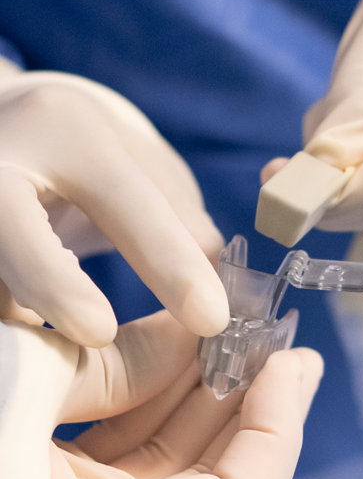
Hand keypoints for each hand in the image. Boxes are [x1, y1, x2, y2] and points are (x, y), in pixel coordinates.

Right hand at [0, 66, 228, 343]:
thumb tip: (225, 293)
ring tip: (63, 353)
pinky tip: (40, 350)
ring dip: (28, 322)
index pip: (125, 202)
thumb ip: (181, 222)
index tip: (212, 319)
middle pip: (14, 227)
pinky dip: (16, 328)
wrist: (0, 124)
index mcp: (66, 130)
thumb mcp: (135, 163)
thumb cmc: (81, 154)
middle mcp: (0, 158)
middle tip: (98, 334)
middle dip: (55, 284)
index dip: (171, 263)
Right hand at [0, 317, 321, 478]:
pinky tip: (176, 356)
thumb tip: (198, 338)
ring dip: (199, 401)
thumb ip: (122, 364)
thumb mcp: (23, 377)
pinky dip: (146, 410)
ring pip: (162, 473)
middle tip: (285, 346)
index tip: (289, 363)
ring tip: (238, 337)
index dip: (275, 432)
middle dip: (250, 410)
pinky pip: (118, 467)